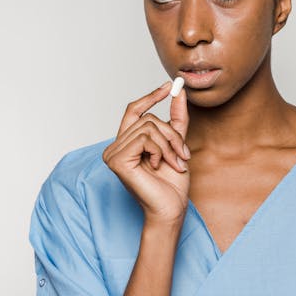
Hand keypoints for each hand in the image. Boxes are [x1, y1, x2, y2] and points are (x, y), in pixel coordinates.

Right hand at [103, 81, 189, 222]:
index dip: (151, 97)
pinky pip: (144, 139)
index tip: (170, 86)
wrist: (171, 208)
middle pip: (147, 119)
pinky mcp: (116, 160)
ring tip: (175, 163)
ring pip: (148, 127)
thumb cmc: (172, 184)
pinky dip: (159, 151)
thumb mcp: (177, 145)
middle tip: (183, 155)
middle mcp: (115, 147)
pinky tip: (159, 166)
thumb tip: (179, 92)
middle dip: (171, 135)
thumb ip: (176, 120)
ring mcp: (112, 154)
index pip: (134, 111)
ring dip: (169, 145)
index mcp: (126, 143)